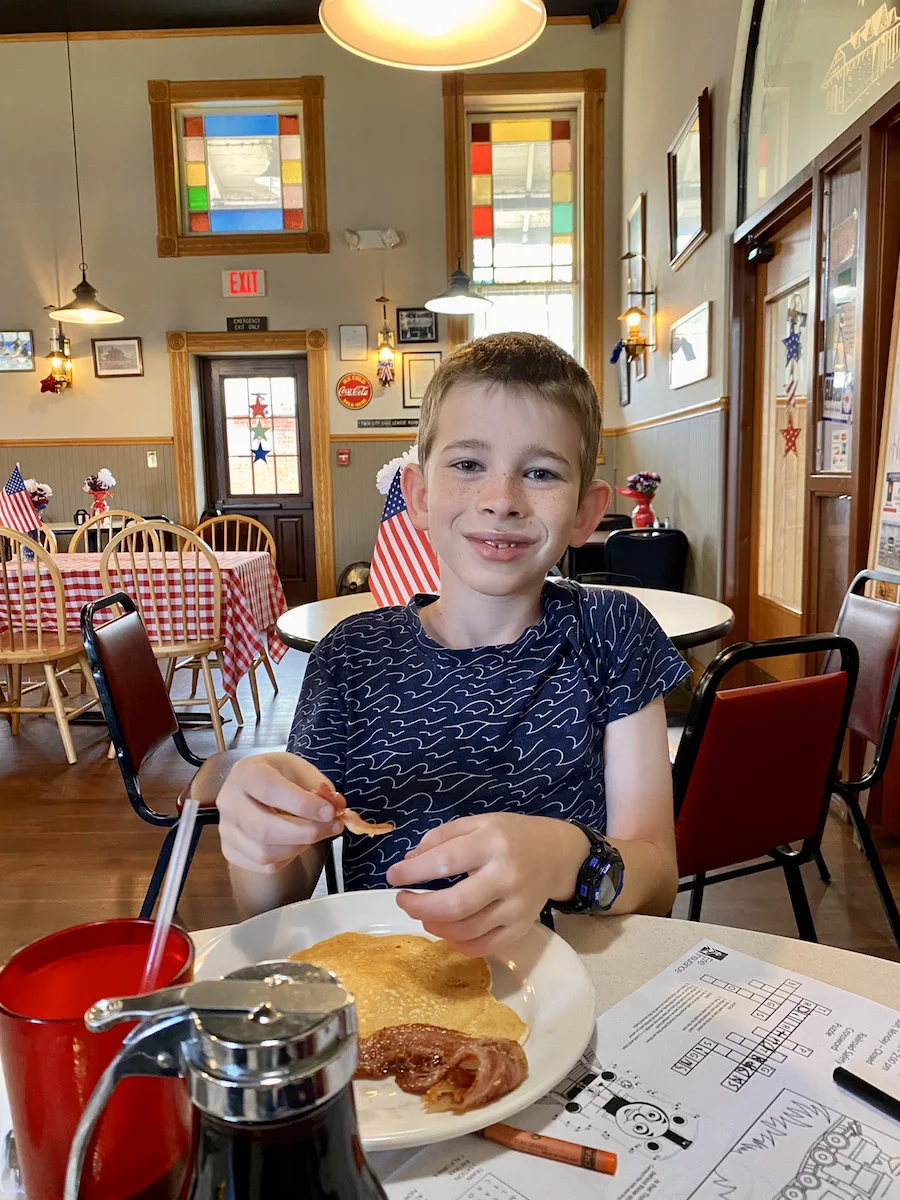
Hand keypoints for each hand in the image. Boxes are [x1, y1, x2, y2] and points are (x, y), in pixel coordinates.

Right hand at [217, 752, 344, 874]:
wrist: (254, 789)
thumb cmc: (279, 777)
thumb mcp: (300, 770)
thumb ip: (320, 787)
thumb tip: (337, 808)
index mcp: (246, 773)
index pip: (270, 791)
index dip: (302, 804)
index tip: (330, 812)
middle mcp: (230, 802)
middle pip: (263, 828)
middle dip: (306, 832)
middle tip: (334, 827)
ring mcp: (226, 830)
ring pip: (263, 852)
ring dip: (299, 847)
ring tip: (318, 833)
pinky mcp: (230, 851)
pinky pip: (263, 866)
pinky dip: (288, 858)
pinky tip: (297, 842)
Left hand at [385, 814, 589, 955]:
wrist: (557, 855)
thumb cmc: (512, 836)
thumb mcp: (479, 823)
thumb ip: (441, 838)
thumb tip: (409, 862)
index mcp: (492, 844)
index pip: (445, 862)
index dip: (412, 873)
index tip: (392, 876)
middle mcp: (506, 877)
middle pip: (454, 905)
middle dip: (419, 907)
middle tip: (403, 900)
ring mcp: (516, 908)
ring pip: (465, 931)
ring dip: (434, 925)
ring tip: (424, 912)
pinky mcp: (521, 929)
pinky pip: (482, 947)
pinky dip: (457, 942)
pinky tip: (446, 928)